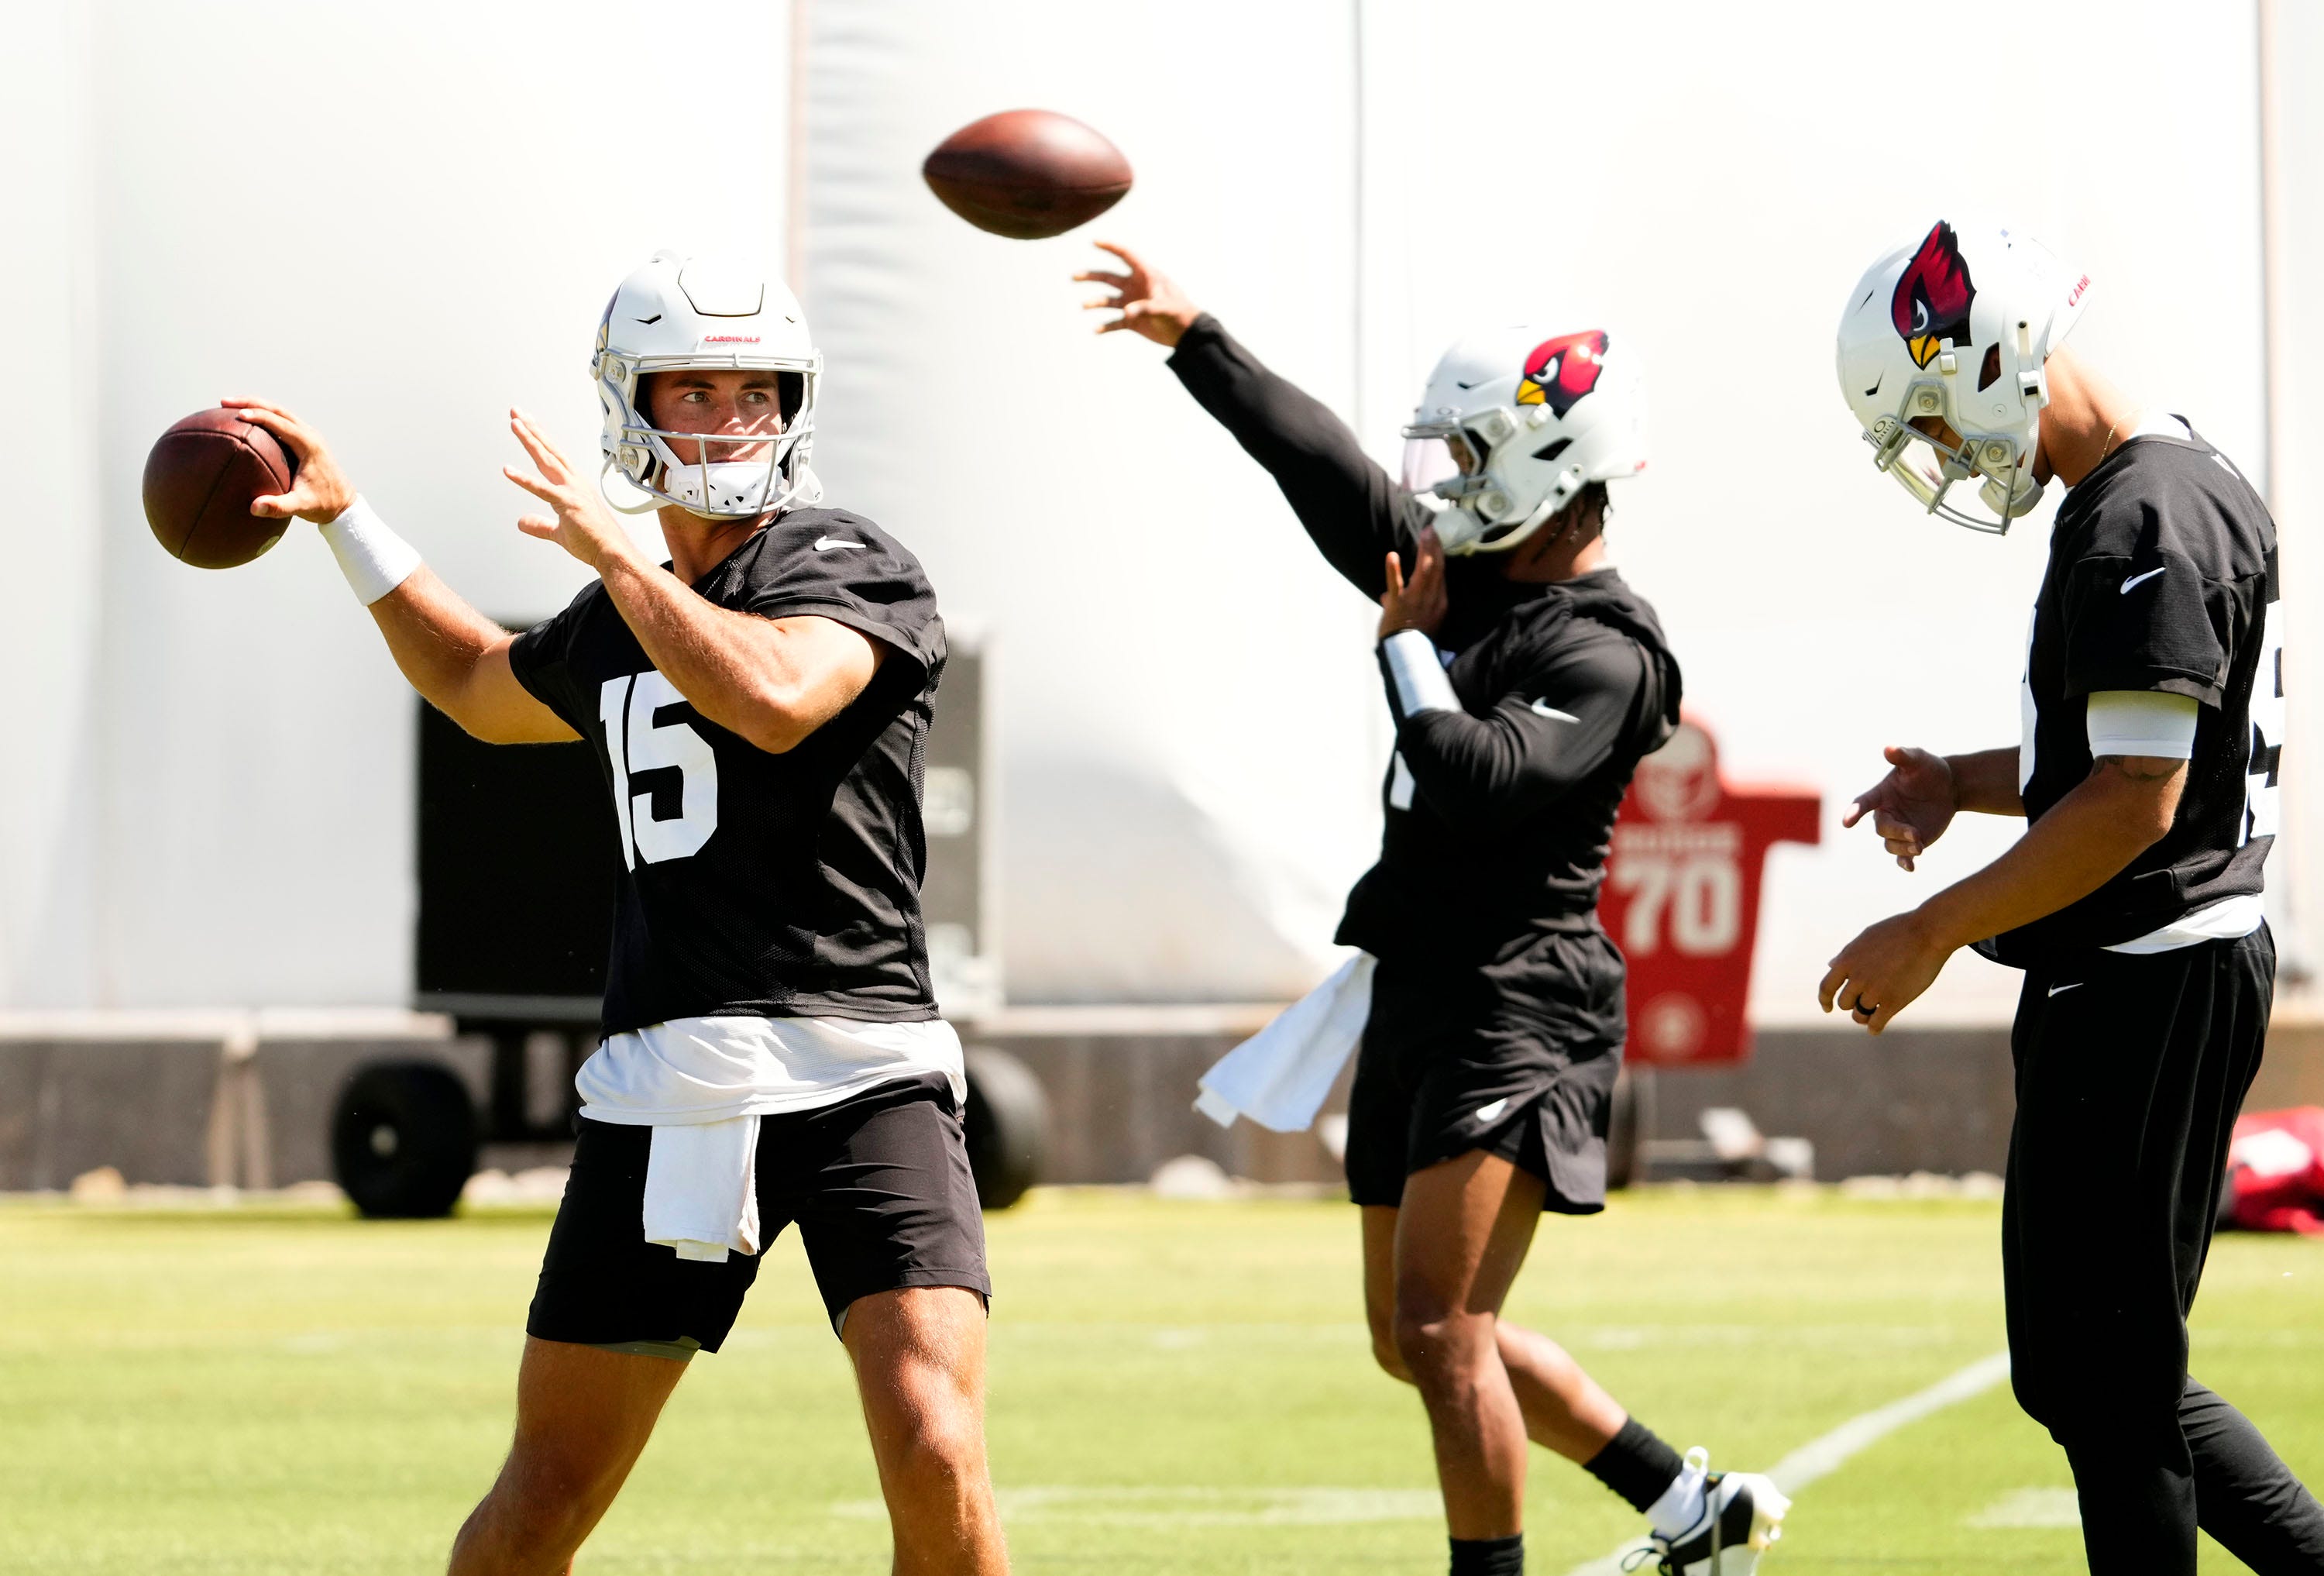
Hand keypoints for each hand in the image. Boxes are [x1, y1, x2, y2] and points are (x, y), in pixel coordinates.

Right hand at [222, 399, 355, 523]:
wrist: (344, 505)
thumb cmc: (323, 504)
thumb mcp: (301, 506)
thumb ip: (279, 507)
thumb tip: (254, 507)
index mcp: (309, 444)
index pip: (280, 423)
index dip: (259, 416)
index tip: (237, 414)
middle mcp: (309, 435)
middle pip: (277, 410)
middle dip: (250, 403)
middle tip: (224, 403)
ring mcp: (307, 436)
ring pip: (279, 413)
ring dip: (256, 406)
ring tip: (230, 407)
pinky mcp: (304, 441)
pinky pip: (281, 422)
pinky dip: (263, 417)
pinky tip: (245, 423)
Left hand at [504, 408, 635, 572]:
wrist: (613, 553)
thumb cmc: (595, 541)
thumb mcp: (560, 532)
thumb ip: (539, 525)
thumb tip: (522, 522)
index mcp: (575, 485)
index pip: (554, 457)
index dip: (540, 439)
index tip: (528, 424)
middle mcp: (574, 483)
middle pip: (549, 450)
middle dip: (532, 430)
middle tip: (517, 413)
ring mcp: (571, 491)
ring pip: (547, 460)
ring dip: (530, 440)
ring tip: (515, 423)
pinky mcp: (567, 504)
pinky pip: (541, 489)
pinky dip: (524, 479)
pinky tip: (508, 470)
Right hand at [1075, 241, 1201, 346]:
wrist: (1185, 333)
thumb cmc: (1179, 313)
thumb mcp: (1164, 308)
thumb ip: (1145, 308)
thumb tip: (1126, 312)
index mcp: (1145, 275)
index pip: (1126, 255)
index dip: (1110, 247)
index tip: (1094, 242)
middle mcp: (1134, 287)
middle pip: (1108, 277)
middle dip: (1091, 276)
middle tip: (1074, 276)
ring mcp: (1132, 304)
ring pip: (1108, 300)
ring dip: (1095, 302)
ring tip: (1084, 306)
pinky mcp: (1132, 322)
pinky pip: (1114, 323)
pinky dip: (1105, 326)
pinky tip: (1096, 330)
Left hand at [1379, 526, 1448, 639]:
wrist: (1409, 655)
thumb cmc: (1413, 639)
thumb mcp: (1418, 620)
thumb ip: (1402, 605)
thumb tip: (1387, 597)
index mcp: (1439, 602)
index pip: (1440, 575)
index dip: (1438, 555)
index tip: (1436, 540)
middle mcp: (1431, 599)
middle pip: (1436, 569)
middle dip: (1435, 548)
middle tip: (1432, 530)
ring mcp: (1415, 600)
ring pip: (1424, 572)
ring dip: (1425, 552)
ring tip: (1425, 535)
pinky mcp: (1398, 604)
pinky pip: (1396, 585)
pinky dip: (1393, 570)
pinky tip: (1391, 555)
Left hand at [1818, 909, 1952, 1033]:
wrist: (1927, 933)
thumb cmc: (1899, 931)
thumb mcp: (1866, 938)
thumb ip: (1847, 954)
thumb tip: (1831, 965)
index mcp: (1847, 961)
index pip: (1826, 987)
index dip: (1824, 1000)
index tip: (1827, 1008)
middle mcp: (1857, 978)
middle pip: (1844, 1003)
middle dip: (1853, 1004)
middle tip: (1865, 1001)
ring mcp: (1874, 991)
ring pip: (1859, 1015)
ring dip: (1865, 1016)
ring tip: (1872, 1014)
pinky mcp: (1893, 1002)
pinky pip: (1876, 1023)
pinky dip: (1874, 1028)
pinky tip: (1875, 1029)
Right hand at [1842, 746, 1958, 871]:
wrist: (1948, 788)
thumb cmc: (1928, 770)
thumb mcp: (1918, 759)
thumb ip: (1903, 755)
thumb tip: (1889, 748)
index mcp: (1881, 794)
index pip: (1863, 803)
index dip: (1854, 812)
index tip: (1847, 822)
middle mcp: (1885, 814)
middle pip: (1883, 828)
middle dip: (1898, 832)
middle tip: (1917, 835)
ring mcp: (1897, 830)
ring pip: (1891, 844)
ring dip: (1904, 848)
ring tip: (1920, 846)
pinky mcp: (1909, 843)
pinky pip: (1901, 856)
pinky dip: (1904, 863)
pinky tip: (1911, 867)